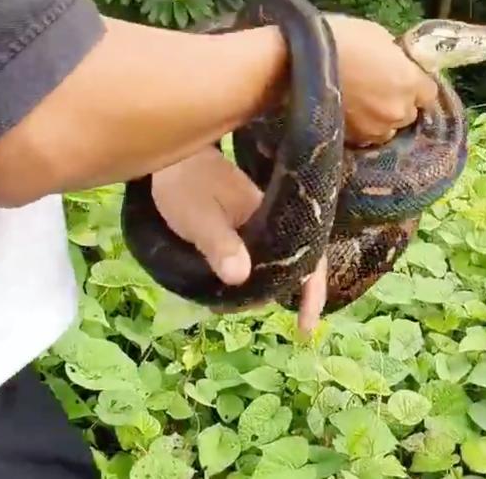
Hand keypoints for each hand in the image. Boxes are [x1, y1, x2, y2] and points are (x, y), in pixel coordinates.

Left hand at [150, 148, 327, 331]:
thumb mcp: (199, 217)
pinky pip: (258, 256)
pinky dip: (247, 276)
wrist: (173, 157)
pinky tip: (223, 289)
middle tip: (237, 312)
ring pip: (273, 263)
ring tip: (224, 305)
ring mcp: (261, 225)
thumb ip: (220, 245)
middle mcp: (275, 223)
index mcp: (273, 218)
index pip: (309, 257)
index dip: (312, 293)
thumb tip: (240, 278)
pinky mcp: (246, 227)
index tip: (306, 328)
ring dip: (257, 288)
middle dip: (275, 295)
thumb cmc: (186, 183)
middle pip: (294, 266)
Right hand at [325, 15, 438, 145]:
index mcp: (409, 82)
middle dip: (400, 102)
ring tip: (362, 105)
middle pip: (410, 113)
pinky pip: (367, 136)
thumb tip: (398, 65)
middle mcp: (398, 110)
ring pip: (389, 128)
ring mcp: (376, 129)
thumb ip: (396, 57)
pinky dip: (362, 127)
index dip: (417, 85)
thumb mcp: (377, 35)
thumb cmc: (340, 38)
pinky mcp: (354, 140)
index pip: (429, 93)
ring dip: (381, 118)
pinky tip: (349, 114)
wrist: (298, 61)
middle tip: (380, 90)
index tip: (405, 78)